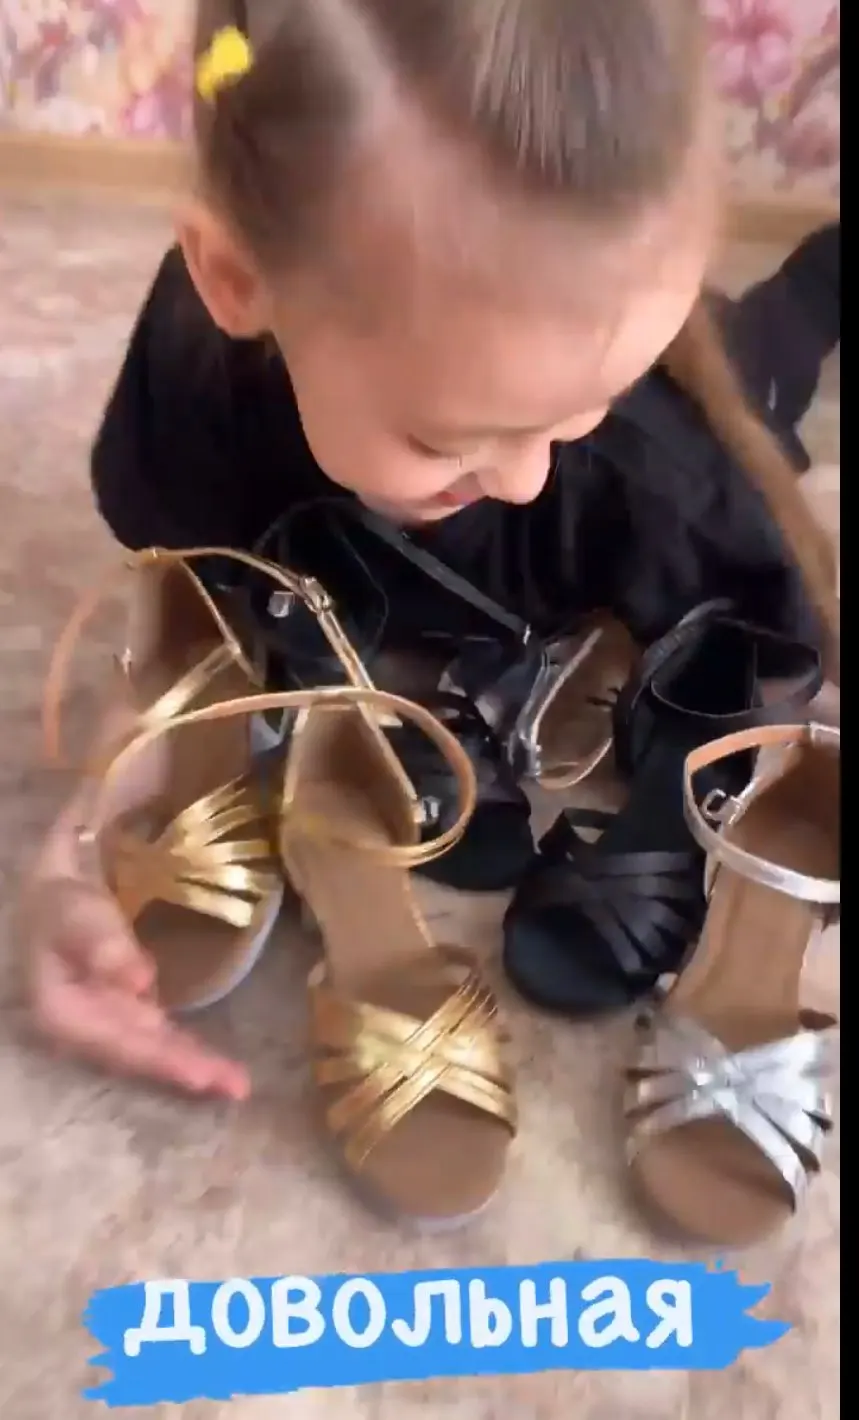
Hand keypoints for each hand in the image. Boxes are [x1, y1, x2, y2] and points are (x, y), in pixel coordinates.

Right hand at [23, 875, 248, 1100]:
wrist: (56, 904)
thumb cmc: (64, 907)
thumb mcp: (76, 914)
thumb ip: (101, 943)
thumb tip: (139, 980)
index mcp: (62, 1017)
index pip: (119, 1044)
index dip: (162, 1060)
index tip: (201, 1076)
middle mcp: (83, 1034)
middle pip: (141, 1056)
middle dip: (188, 1071)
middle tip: (236, 1088)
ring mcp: (106, 1028)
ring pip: (154, 1052)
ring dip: (194, 1066)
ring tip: (235, 1084)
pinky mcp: (125, 1018)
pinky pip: (160, 1039)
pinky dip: (187, 1049)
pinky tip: (216, 1063)